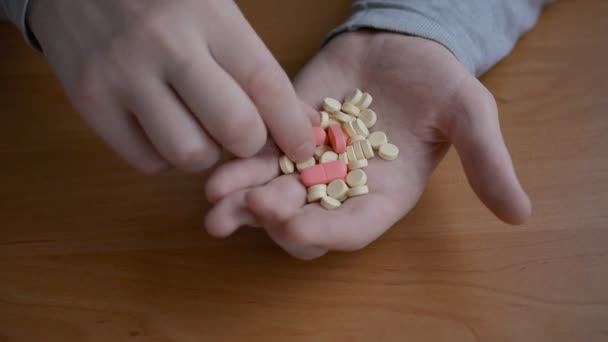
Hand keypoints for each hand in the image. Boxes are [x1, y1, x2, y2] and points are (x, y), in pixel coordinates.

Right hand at [28, 0, 314, 172]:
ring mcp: (122, 75)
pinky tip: (166, 129)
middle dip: (252, 144)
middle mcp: (167, 46)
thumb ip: (255, 62)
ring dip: (207, 154)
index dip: (292, 127)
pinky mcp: (89, 101)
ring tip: (200, 128)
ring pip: (190, 154)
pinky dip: (166, 158)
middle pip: (235, 129)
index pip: (266, 84)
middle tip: (246, 134)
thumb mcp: (214, 8)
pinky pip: (146, 161)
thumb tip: (303, 119)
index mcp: (208, 15)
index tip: (304, 147)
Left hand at [204, 32, 531, 258]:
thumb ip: (487, 161)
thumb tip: (521, 215)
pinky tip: (214, 169)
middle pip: (304, 221)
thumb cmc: (438, 80)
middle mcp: (344, 188)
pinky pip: (261, 157)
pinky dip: (239, 166)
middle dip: (275, 220)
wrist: (402, 44)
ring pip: (275, 194)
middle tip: (249, 209)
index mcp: (386, 195)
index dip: (324, 233)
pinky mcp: (288, 134)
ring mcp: (313, 163)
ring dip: (243, 203)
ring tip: (214, 203)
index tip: (294, 227)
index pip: (353, 228)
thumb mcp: (469, 114)